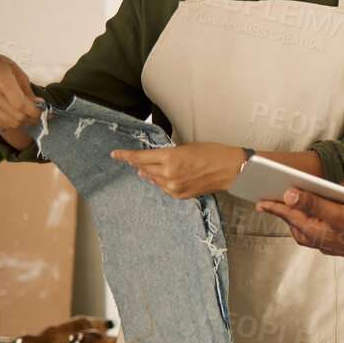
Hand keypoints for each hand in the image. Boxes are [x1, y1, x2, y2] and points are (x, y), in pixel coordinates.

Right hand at [0, 54, 44, 131]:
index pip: (21, 105)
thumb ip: (29, 92)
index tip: (46, 111)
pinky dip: (15, 123)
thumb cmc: (2, 67)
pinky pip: (2, 124)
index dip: (36, 111)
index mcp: (0, 81)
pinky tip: (21, 117)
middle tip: (42, 115)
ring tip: (33, 117)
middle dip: (34, 118)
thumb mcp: (18, 73)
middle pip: (17, 116)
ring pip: (11, 123)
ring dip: (26, 123)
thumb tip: (39, 107)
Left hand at [112, 142, 243, 198]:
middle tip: (134, 159)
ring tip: (150, 168)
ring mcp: (173, 187)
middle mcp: (168, 174)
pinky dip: (160, 181)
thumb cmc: (211, 153)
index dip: (125, 155)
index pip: (139, 157)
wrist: (229, 169)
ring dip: (149, 173)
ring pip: (152, 179)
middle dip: (138, 163)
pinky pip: (163, 188)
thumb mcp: (184, 147)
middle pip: (143, 168)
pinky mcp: (179, 195)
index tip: (115, 154)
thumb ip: (164, 154)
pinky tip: (163, 177)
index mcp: (169, 158)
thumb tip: (148, 163)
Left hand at [257, 188, 343, 257]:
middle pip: (295, 223)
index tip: (259, 202)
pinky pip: (318, 230)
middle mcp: (317, 239)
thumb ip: (313, 203)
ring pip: (306, 228)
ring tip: (297, 205)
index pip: (288, 215)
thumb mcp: (338, 212)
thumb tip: (288, 195)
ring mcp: (327, 242)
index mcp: (313, 231)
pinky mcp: (337, 242)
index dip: (273, 206)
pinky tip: (322, 214)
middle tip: (276, 201)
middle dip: (285, 212)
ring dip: (300, 216)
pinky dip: (314, 221)